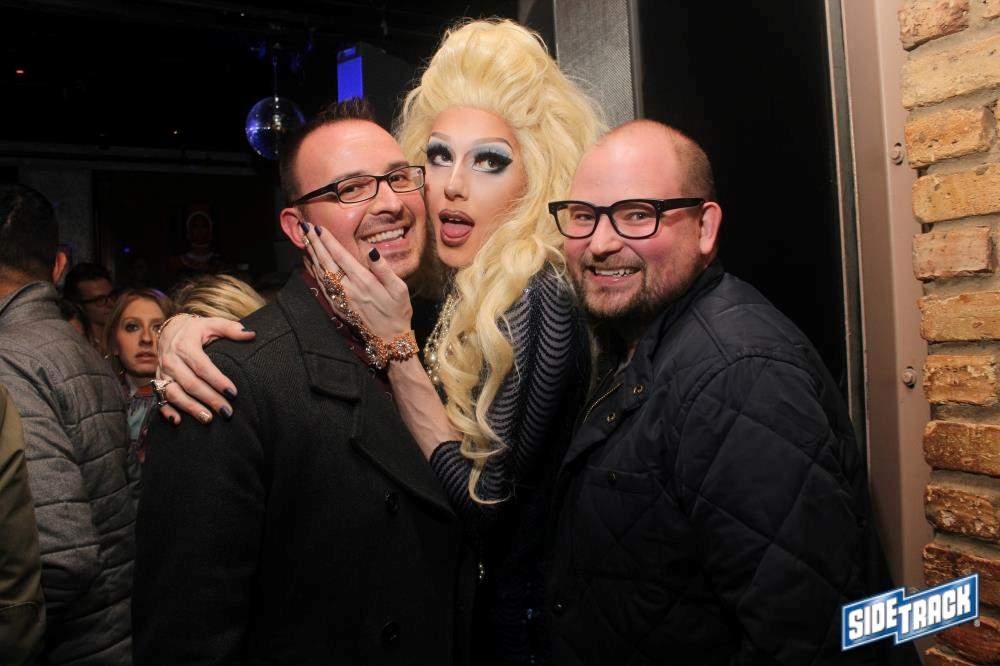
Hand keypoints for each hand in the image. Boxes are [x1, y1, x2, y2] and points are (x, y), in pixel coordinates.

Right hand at [156, 314, 254, 424]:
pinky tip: (177, 421)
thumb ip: (231, 329)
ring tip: (208, 419)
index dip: (217, 381)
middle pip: (190, 383)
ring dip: (190, 408)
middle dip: (209, 399)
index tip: (233, 393)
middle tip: (227, 412)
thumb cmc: (196, 329)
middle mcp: (171, 360)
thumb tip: (251, 334)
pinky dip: (166, 411)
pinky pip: (159, 397)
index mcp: (185, 345)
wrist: (169, 330)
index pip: (202, 366)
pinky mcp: (158, 380)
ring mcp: (163, 371)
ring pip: (174, 393)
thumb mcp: (212, 324)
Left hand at [301, 223, 412, 339]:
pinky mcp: (337, 306)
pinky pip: (321, 284)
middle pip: (326, 262)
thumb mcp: (399, 289)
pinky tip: (311, 262)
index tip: (319, 227)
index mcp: (363, 281)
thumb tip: (371, 250)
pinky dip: (314, 271)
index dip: (328, 241)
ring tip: (305, 239)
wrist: (389, 340)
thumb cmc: (398, 311)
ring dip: (312, 254)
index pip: (341, 256)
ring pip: (320, 272)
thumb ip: (384, 269)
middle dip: (315, 243)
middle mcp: (348, 289)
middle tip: (305, 227)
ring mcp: (340, 298)